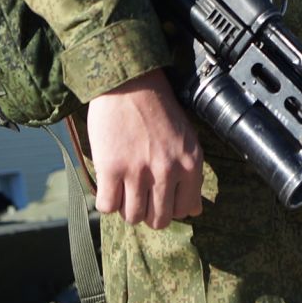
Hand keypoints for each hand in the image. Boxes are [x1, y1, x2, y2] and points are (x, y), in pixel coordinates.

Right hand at [85, 69, 203, 228]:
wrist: (130, 82)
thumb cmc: (158, 109)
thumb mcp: (186, 139)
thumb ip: (191, 175)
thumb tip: (195, 211)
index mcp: (190, 163)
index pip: (186, 209)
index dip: (171, 208)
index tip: (160, 198)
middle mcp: (167, 171)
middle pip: (159, 220)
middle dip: (148, 213)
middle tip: (139, 195)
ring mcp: (138, 172)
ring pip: (132, 217)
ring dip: (126, 207)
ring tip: (123, 188)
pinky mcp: (111, 168)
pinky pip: (107, 206)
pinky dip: (106, 201)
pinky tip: (109, 185)